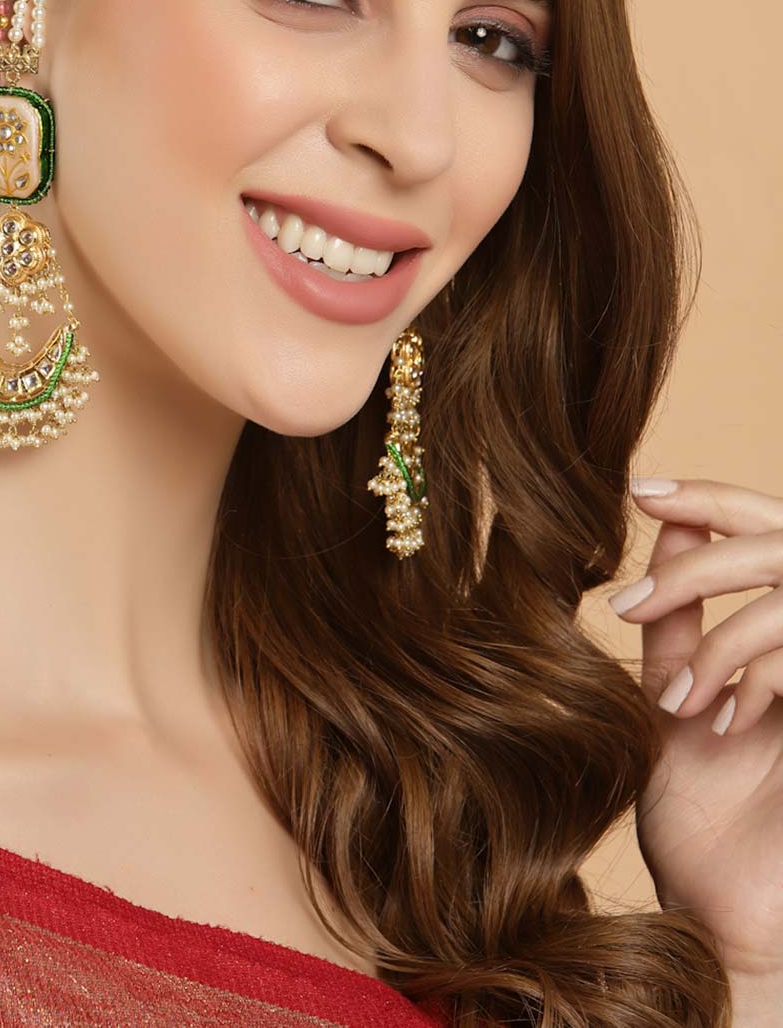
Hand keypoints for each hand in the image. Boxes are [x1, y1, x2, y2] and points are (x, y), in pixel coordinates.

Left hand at [608, 476, 782, 989]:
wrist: (724, 912)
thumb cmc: (698, 814)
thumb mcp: (673, 698)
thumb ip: (676, 616)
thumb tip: (662, 525)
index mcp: (774, 636)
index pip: (762, 528)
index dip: (709, 497)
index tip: (641, 489)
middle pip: (781, 543)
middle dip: (706, 558)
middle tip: (633, 602)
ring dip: (727, 640)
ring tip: (683, 699)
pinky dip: (760, 670)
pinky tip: (726, 719)